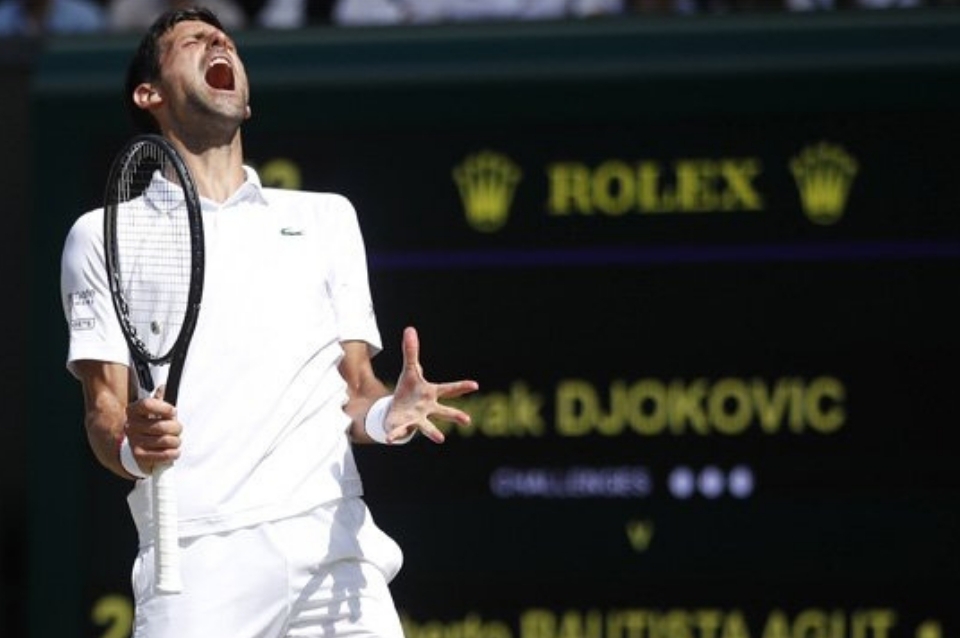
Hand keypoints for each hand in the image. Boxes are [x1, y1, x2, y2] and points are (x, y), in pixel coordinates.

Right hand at [124, 385, 181, 473]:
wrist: (140, 445)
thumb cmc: (152, 424)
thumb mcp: (156, 410)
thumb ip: (160, 399)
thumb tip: (164, 387)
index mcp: (134, 410)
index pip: (147, 404)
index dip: (164, 408)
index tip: (173, 411)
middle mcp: (130, 425)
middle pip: (160, 425)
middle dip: (176, 428)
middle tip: (178, 429)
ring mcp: (133, 441)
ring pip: (165, 440)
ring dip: (176, 441)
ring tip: (176, 440)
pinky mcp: (139, 455)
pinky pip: (162, 454)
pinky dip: (173, 453)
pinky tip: (175, 451)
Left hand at [384, 327, 478, 443]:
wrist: (396, 411)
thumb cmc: (408, 392)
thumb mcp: (409, 371)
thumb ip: (411, 353)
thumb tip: (409, 329)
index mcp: (431, 394)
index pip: (449, 389)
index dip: (462, 386)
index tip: (475, 385)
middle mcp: (428, 409)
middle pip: (444, 412)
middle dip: (455, 415)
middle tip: (467, 420)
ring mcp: (417, 419)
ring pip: (427, 427)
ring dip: (433, 433)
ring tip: (440, 439)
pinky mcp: (404, 427)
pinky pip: (400, 432)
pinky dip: (395, 435)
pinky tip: (388, 439)